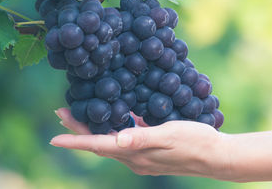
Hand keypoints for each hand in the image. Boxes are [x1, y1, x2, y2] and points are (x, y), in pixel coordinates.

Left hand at [51, 108, 233, 178]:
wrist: (217, 157)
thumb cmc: (196, 142)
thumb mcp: (170, 135)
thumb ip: (143, 137)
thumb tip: (117, 139)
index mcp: (136, 154)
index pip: (99, 145)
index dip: (76, 140)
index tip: (54, 136)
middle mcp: (135, 158)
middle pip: (101, 143)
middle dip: (80, 130)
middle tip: (62, 112)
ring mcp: (143, 157)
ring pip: (112, 142)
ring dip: (95, 129)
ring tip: (83, 113)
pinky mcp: (152, 152)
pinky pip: (127, 141)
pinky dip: (115, 129)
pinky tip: (117, 117)